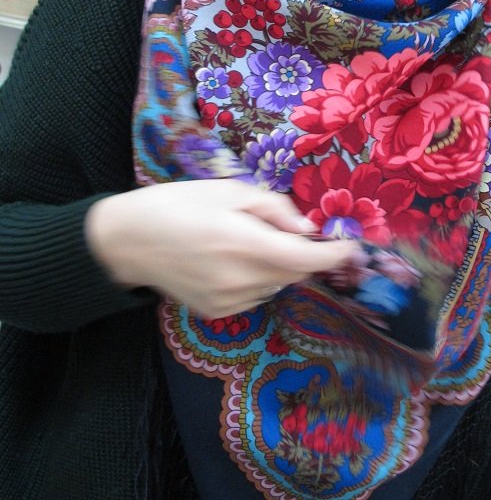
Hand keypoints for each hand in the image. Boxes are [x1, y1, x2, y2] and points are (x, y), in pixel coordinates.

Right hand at [85, 179, 356, 316]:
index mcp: (243, 243)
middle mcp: (239, 279)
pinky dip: (258, 278)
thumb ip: (272, 208)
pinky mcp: (216, 313)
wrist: (127, 241)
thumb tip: (305, 228)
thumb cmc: (177, 204)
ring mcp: (227, 302)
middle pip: (293, 272)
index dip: (333, 255)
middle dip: (299, 252)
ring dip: (277, 265)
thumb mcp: (227, 190)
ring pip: (275, 284)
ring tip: (246, 240)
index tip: (351, 246)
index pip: (304, 259)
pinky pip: (255, 296)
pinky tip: (231, 260)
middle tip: (283, 228)